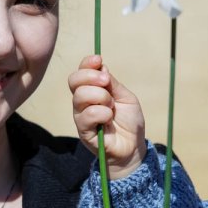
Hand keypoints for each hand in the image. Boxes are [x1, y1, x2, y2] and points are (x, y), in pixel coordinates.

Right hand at [69, 55, 146, 178]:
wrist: (133, 147)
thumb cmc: (129, 122)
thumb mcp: (126, 97)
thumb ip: (113, 84)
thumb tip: (101, 67)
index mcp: (92, 91)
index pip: (80, 73)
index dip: (87, 64)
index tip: (99, 60)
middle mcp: (82, 102)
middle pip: (74, 81)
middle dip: (92, 77)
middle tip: (107, 83)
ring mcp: (81, 116)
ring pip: (80, 96)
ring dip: (101, 97)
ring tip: (112, 107)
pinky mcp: (83, 131)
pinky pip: (87, 115)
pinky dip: (102, 113)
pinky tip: (109, 120)